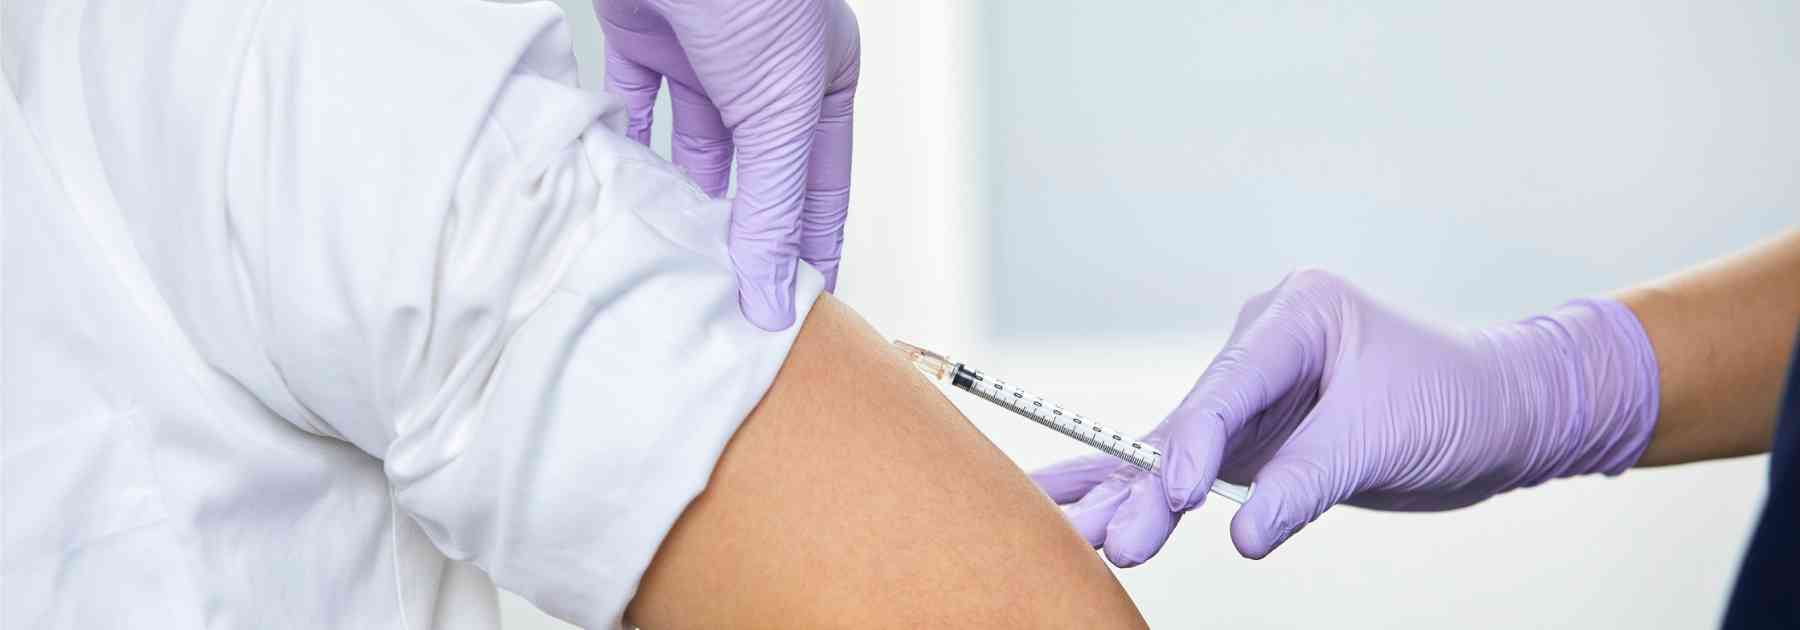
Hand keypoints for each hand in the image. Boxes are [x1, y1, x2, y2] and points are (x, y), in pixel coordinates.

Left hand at [597, 0, 859, 329]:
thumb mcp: (779, 113)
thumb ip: (773, 207)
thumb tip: (776, 295)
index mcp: (822, 80)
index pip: (821, 188)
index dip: (809, 250)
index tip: (793, 312)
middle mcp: (767, 69)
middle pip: (754, 173)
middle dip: (738, 234)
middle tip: (721, 302)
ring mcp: (705, 51)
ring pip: (693, 146)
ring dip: (679, 197)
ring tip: (668, 261)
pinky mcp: (645, 33)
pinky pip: (632, 104)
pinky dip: (624, 144)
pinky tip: (620, 189)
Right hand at [1031, 270, 1659, 565]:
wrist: (1508, 415)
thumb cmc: (1459, 401)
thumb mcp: (1382, 437)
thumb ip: (1305, 481)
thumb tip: (1243, 536)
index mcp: (1295, 314)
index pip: (1228, 386)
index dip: (1194, 443)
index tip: (1176, 495)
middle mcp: (1262, 345)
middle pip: (1189, 419)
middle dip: (1146, 482)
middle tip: (1109, 536)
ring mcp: (1254, 393)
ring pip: (1180, 448)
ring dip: (1135, 495)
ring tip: (1081, 534)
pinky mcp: (1256, 436)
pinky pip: (1195, 467)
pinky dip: (1152, 496)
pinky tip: (1091, 511)